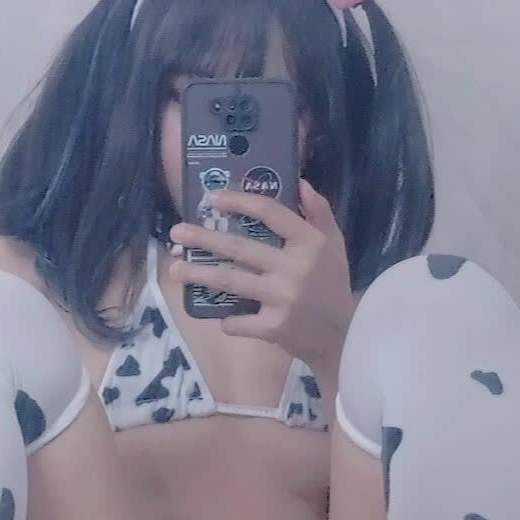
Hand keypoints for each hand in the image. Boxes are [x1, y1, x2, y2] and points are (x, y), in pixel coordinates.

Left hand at [169, 179, 354, 373]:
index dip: (240, 201)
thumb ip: (320, 213)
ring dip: (199, 273)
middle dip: (204, 238)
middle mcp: (294, 267)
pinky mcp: (273, 327)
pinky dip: (227, 320)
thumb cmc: (334, 286)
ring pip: (230, 281)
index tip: (213, 197)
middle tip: (178, 232)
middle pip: (240, 247)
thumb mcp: (335, 245)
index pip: (270, 213)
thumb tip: (299, 182)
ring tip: (175, 268)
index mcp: (309, 243)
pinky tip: (220, 317)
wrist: (344, 337)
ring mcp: (281, 298)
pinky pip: (238, 321)